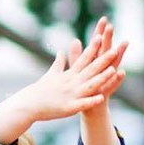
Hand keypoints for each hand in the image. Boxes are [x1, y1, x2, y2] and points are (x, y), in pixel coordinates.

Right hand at [0, 17, 126, 142]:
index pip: (83, 59)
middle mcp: (71, 82)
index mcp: (69, 75)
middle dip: (103, 60)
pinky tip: (102, 97)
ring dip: (101, 78)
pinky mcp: (69, 107)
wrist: (28, 104)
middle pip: (90, 69)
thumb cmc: (41, 90)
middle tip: (115, 50)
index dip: (93, 48)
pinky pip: (83, 104)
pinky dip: (91, 100)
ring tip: (113, 70)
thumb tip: (61, 50)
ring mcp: (71, 94)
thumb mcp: (51, 74)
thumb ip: (59, 63)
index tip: (101, 37)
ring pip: (90, 85)